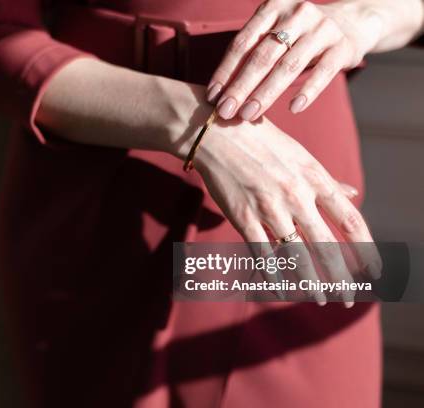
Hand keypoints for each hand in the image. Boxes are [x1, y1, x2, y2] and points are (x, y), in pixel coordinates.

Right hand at [191, 116, 381, 305]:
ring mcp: (269, 208)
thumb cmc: (262, 141)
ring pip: (296, 256)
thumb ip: (327, 180)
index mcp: (315, 178)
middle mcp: (296, 196)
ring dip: (310, 283)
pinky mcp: (242, 216)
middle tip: (349, 298)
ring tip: (319, 299)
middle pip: (327, 247)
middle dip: (341, 278)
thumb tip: (354, 194)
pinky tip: (281, 291)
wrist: (218, 132)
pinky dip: (273, 276)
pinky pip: (261, 254)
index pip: (350, 220)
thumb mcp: (301, 155)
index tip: (374, 271)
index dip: (366, 250)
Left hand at [207, 0, 378, 119]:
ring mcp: (321, 29)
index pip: (242, 43)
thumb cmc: (299, 35)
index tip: (212, 96)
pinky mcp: (343, 47)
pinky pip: (322, 72)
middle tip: (225, 112)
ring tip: (248, 115)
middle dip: (241, 87)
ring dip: (265, 93)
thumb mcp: (274, 34)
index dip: (225, 71)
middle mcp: (296, 14)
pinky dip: (307, 91)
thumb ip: (250, 54)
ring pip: (288, 66)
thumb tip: (218, 92)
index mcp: (272, 8)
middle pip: (262, 56)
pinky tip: (293, 109)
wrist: (352, 22)